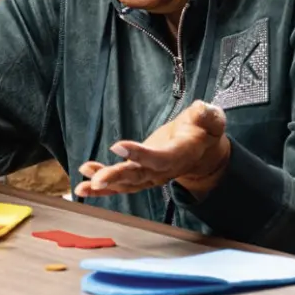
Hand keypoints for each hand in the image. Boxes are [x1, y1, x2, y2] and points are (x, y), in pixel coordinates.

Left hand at [75, 100, 230, 198]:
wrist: (201, 149)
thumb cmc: (203, 130)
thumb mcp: (210, 119)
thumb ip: (207, 115)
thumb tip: (202, 109)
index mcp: (180, 155)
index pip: (159, 158)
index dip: (139, 154)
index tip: (117, 147)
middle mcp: (163, 170)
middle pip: (138, 176)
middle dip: (116, 178)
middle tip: (97, 180)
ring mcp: (151, 176)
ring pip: (126, 184)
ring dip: (104, 184)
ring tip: (83, 185)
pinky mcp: (140, 175)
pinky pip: (120, 184)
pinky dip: (102, 186)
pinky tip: (84, 185)